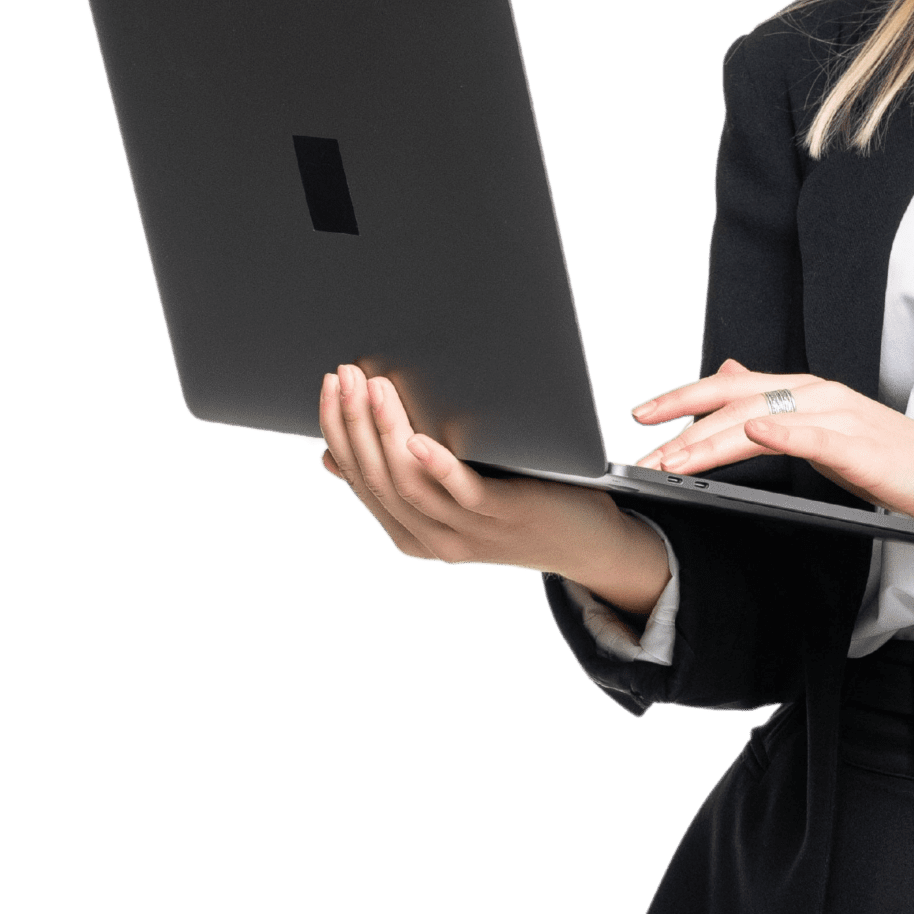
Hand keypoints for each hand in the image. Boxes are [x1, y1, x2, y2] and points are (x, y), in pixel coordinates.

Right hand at [317, 365, 670, 618]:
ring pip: (410, 483)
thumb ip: (400, 478)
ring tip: (376, 386)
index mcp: (410, 532)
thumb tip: (331, 457)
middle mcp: (432, 538)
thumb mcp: (448, 494)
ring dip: (387, 430)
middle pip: (377, 478)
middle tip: (345, 373)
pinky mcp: (504, 515)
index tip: (329, 384)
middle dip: (354, 421)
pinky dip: (437, 465)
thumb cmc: (514, 502)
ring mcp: (468, 530)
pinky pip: (462, 493)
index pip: (358, 478)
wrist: (584, 540)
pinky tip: (419, 439)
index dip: (338, 430)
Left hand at [629, 360, 913, 537]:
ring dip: (713, 440)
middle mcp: (821, 395)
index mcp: (810, 392)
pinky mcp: (864, 448)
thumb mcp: (827, 432)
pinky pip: (816, 436)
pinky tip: (751, 434)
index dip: (684, 398)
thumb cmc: (896, 466)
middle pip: (737, 400)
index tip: (642, 417)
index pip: (732, 386)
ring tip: (675, 459)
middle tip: (644, 454)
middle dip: (683, 427)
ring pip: (763, 419)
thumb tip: (731, 377)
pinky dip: (782, 432)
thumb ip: (779, 408)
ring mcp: (843, 418)